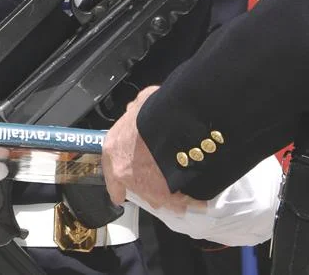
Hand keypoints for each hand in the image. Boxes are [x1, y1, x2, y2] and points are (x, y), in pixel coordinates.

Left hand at [102, 86, 193, 210]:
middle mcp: (123, 172)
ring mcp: (144, 186)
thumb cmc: (152, 112)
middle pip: (135, 187)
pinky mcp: (164, 195)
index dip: (117, 184)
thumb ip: (134, 111)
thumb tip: (133, 111)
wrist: (170, 125)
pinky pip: (177, 203)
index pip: (110, 173)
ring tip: (181, 195)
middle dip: (147, 188)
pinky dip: (188, 202)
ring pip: (155, 198)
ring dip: (167, 197)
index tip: (119, 196)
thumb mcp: (140, 104)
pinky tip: (198, 202)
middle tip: (160, 185)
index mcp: (113, 150)